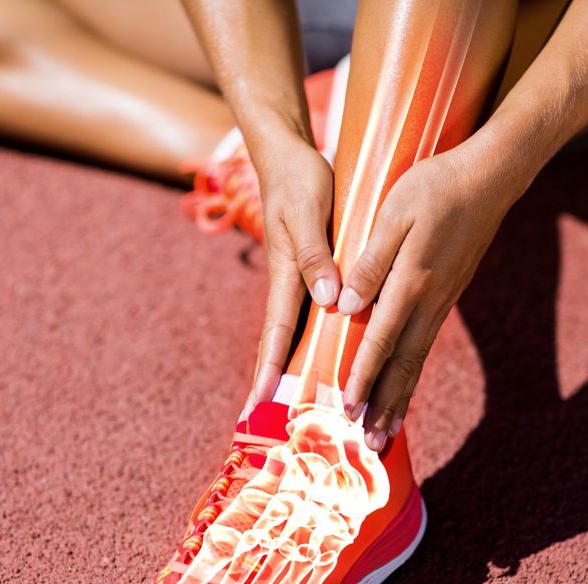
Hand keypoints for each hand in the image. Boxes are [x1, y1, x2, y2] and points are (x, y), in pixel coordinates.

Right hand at [245, 131, 340, 410]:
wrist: (289, 155)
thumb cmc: (299, 180)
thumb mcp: (308, 212)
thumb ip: (314, 255)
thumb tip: (327, 298)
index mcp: (286, 276)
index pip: (277, 334)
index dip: (270, 370)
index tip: (260, 403)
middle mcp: (291, 287)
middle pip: (281, 344)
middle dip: (274, 383)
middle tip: (267, 423)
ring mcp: (300, 283)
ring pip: (297, 336)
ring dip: (296, 370)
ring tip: (295, 408)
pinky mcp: (312, 274)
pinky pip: (312, 318)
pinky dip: (316, 343)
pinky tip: (325, 363)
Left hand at [340, 145, 520, 449]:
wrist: (489, 176)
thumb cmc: (434, 185)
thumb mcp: (393, 212)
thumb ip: (370, 261)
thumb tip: (348, 305)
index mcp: (412, 280)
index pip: (381, 337)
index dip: (362, 373)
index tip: (344, 406)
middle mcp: (429, 300)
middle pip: (403, 364)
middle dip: (383, 405)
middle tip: (367, 444)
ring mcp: (442, 301)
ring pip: (417, 359)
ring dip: (399, 398)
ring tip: (384, 432)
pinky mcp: (447, 296)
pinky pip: (425, 344)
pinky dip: (411, 373)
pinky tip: (403, 387)